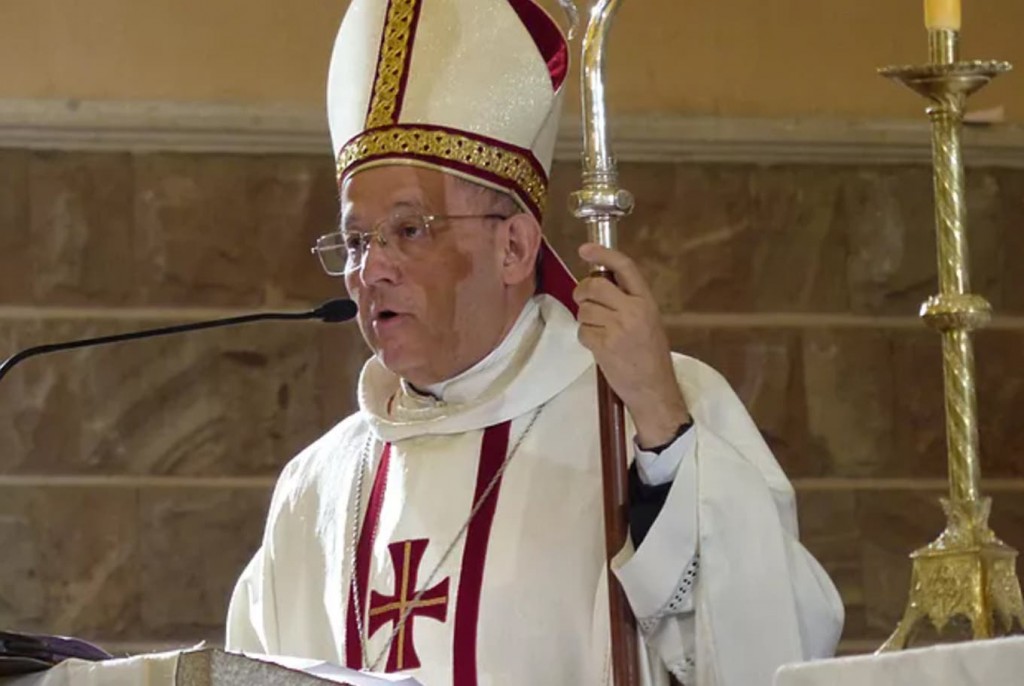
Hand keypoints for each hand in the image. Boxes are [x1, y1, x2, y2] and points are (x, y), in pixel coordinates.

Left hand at [574, 243, 689, 448]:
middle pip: (594, 285)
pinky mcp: (604, 346)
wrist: (654, 389)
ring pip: (584, 310)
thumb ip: (628, 301)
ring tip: (599, 331)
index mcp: (647, 301)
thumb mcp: (649, 321)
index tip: (585, 249)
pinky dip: (586, 337)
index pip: (624, 267)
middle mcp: (633, 310)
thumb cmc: (651, 356)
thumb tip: (599, 283)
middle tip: (584, 300)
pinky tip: (599, 346)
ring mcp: (617, 328)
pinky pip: (582, 332)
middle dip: (582, 291)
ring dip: (585, 319)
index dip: (603, 254)